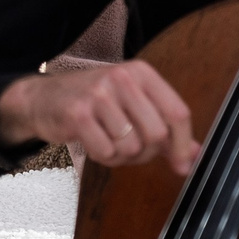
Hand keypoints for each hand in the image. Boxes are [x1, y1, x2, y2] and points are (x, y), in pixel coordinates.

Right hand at [0, 62, 199, 172]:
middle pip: (156, 134)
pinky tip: (93, 143)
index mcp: (141, 73)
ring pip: (131, 147)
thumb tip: (196, 156)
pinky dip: (102, 157)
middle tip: (131, 149)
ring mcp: (98, 94)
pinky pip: (106, 152)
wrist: (42, 99)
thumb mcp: (132, 104)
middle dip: (146, 153)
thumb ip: (165, 129)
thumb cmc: (93, 103)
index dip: (183, 145)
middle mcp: (121, 77)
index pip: (177, 112)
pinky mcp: (78, 113)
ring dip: (121, 156)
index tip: (182, 166)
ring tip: (108, 142)